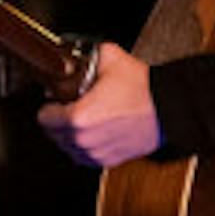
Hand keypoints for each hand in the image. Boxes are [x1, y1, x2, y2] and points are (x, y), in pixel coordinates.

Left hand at [38, 42, 162, 167]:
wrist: (170, 108)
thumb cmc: (144, 88)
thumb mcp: (110, 57)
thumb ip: (87, 55)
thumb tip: (76, 56)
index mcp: (78, 117)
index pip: (44, 118)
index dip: (49, 106)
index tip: (56, 101)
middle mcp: (84, 140)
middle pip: (54, 134)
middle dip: (59, 120)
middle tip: (71, 107)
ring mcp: (96, 153)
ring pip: (69, 147)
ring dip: (71, 135)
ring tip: (85, 119)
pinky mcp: (109, 161)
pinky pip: (86, 157)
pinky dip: (86, 146)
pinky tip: (96, 131)